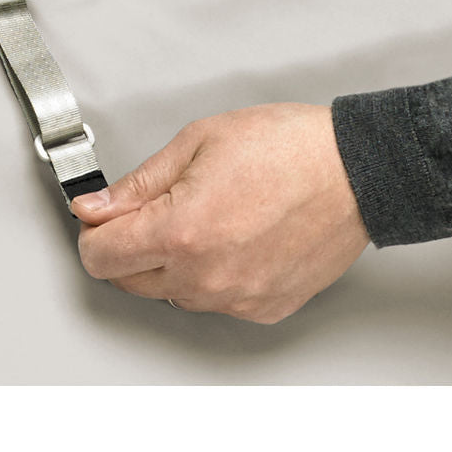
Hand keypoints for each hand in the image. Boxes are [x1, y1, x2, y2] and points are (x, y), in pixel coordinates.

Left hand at [72, 103, 370, 323]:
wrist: (357, 171)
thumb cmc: (289, 148)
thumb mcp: (198, 143)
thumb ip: (138, 184)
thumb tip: (95, 208)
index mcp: (180, 231)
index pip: (99, 257)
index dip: (95, 232)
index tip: (104, 217)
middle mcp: (204, 277)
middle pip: (129, 282)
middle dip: (130, 247)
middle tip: (160, 209)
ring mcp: (236, 298)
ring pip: (171, 293)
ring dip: (173, 263)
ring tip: (210, 217)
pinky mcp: (263, 308)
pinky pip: (214, 301)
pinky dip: (212, 275)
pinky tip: (235, 238)